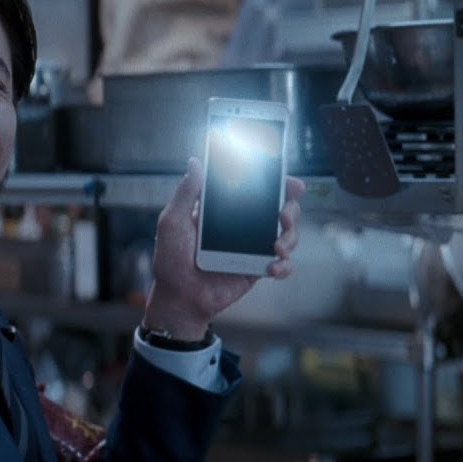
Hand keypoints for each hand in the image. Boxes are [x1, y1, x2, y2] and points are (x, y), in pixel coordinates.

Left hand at [141, 156, 304, 341]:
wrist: (179, 298)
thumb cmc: (171, 260)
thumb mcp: (173, 223)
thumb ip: (186, 194)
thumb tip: (195, 163)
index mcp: (224, 210)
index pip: (255, 189)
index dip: (276, 182)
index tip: (289, 181)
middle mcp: (242, 226)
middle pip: (279, 209)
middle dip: (291, 209)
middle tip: (284, 215)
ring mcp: (252, 248)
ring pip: (287, 235)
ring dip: (291, 237)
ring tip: (278, 246)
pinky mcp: (257, 269)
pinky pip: (282, 264)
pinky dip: (285, 265)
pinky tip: (273, 267)